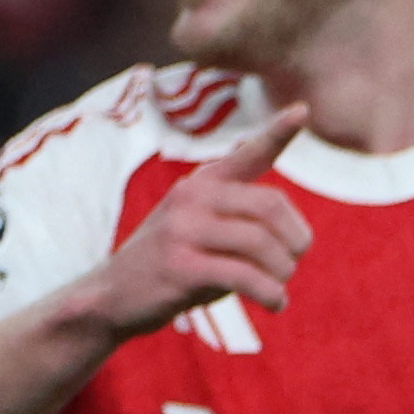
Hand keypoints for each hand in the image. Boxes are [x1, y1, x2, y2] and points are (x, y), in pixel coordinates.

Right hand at [82, 104, 312, 335]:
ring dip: (283, 271)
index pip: (247, 154)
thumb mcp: (204, 232)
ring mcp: (182, 229)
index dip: (277, 133)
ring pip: (261, 244)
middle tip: (295, 261)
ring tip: (280, 287)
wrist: (112, 298)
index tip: (302, 110)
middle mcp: (191, 196)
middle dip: (296, 239)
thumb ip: (242, 222)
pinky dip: (270, 293)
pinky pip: (244, 276)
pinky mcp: (180, 266)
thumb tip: (300, 237)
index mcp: (201, 184)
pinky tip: (276, 303)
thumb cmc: (174, 265)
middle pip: (270, 206)